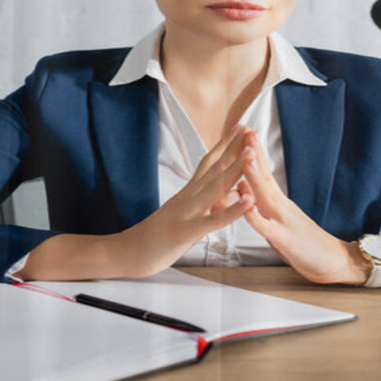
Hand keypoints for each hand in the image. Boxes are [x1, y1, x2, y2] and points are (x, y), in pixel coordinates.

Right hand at [116, 124, 254, 277]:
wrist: (127, 252)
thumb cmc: (159, 236)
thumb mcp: (189, 216)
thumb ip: (212, 204)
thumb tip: (234, 193)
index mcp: (189, 193)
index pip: (210, 163)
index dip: (226, 145)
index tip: (241, 128)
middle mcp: (188, 197)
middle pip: (215, 168)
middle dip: (235, 149)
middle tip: (252, 129)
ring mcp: (186, 212)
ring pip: (215, 188)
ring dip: (235, 170)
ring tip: (253, 154)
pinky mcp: (185, 232)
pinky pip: (212, 220)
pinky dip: (231, 211)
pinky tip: (247, 202)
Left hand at [236, 128, 363, 284]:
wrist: (337, 262)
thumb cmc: (306, 244)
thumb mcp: (281, 220)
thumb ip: (262, 203)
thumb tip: (242, 185)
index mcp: (280, 203)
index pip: (265, 173)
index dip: (254, 153)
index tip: (245, 133)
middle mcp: (282, 208)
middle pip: (266, 177)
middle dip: (254, 154)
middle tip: (245, 132)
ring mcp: (284, 223)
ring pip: (266, 196)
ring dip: (255, 176)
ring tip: (245, 157)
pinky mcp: (285, 241)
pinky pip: (268, 228)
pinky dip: (256, 217)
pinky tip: (246, 206)